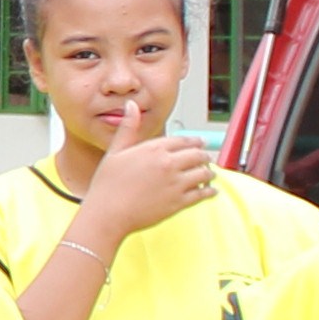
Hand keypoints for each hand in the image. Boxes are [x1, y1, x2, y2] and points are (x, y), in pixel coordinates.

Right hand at [80, 125, 216, 239]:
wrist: (108, 214)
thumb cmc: (107, 185)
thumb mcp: (115, 151)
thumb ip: (128, 128)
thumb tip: (131, 106)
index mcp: (154, 149)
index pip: (183, 140)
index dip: (194, 142)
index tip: (198, 143)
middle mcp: (168, 164)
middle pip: (198, 155)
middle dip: (204, 156)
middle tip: (205, 159)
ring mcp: (176, 183)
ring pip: (204, 174)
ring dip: (209, 173)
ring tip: (210, 175)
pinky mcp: (179, 202)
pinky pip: (202, 194)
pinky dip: (210, 191)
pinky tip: (211, 191)